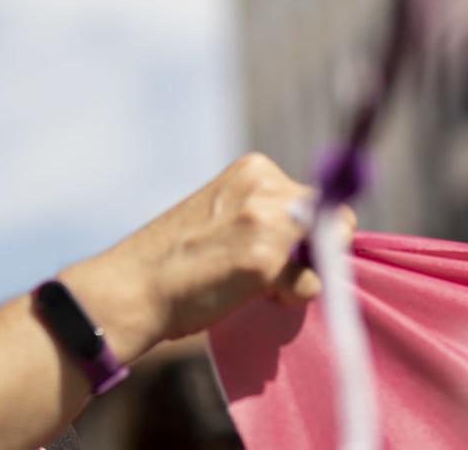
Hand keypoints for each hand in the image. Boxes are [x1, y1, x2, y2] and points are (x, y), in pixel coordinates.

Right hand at [64, 153, 356, 357]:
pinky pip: (313, 285)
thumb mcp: (224, 212)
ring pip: (328, 252)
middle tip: (266, 270)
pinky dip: (291, 299)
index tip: (274, 250)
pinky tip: (249, 294)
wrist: (133, 287)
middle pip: (334, 221)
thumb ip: (266, 212)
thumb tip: (322, 238)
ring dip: (301, 274)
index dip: (306, 232)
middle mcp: (266, 186)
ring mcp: (267, 221)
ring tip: (253, 282)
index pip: (317, 197)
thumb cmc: (178, 259)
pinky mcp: (265, 260)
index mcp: (253, 168)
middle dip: (312, 251)